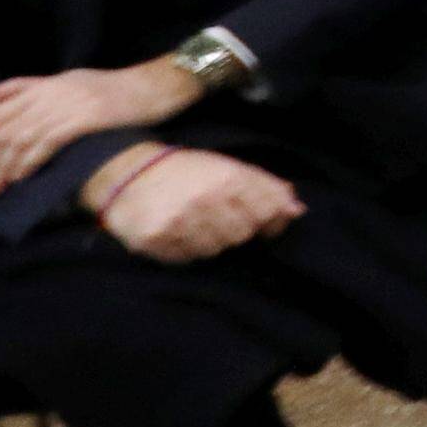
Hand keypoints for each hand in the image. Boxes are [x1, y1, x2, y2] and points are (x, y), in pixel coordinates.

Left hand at [0, 58, 203, 195]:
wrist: (156, 85)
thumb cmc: (110, 89)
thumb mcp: (62, 82)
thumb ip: (19, 89)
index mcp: (39, 86)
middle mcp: (48, 93)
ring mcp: (67, 104)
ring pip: (18, 139)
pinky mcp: (87, 117)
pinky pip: (47, 141)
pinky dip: (27, 162)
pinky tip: (18, 179)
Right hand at [93, 146, 301, 263]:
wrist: (128, 173)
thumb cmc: (186, 171)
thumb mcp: (227, 168)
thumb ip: (265, 187)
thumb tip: (297, 210)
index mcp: (227, 178)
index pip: (268, 210)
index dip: (272, 219)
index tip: (266, 221)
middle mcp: (204, 200)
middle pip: (242, 234)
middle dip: (236, 228)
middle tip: (219, 217)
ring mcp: (178, 221)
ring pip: (215, 250)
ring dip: (210, 241)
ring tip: (194, 222)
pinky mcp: (154, 240)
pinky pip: (185, 259)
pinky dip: (185, 249)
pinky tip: (176, 232)